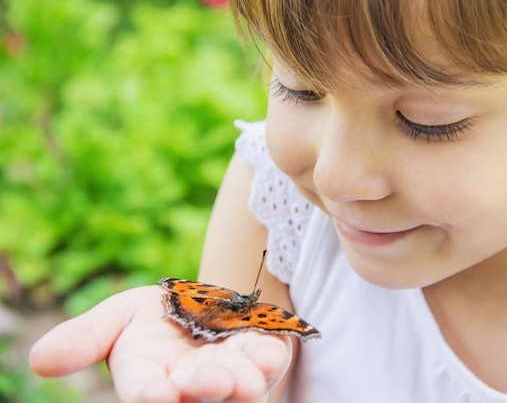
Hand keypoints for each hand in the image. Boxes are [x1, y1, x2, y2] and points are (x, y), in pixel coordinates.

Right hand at [29, 286, 291, 402]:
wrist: (203, 306)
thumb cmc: (157, 316)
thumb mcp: (119, 316)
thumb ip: (86, 337)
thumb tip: (39, 360)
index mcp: (150, 376)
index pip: (147, 391)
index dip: (151, 394)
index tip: (156, 393)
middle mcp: (190, 383)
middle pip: (197, 391)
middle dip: (205, 386)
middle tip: (215, 383)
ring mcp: (229, 373)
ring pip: (236, 385)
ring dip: (243, 380)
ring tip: (249, 378)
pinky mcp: (257, 358)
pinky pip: (266, 363)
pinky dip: (269, 358)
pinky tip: (272, 352)